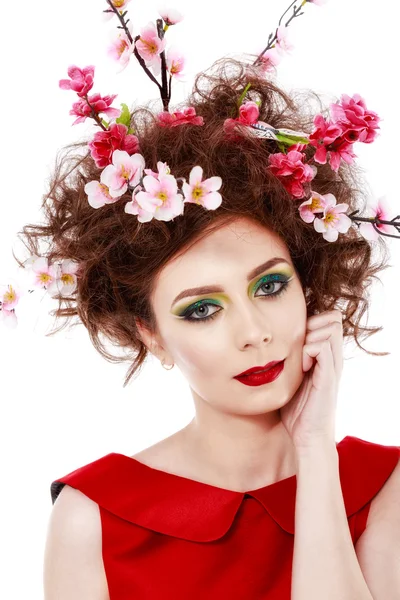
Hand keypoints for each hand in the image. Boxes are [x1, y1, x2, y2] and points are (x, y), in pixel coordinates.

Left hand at [279, 309, 343, 450]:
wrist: (307, 437)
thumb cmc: (297, 411)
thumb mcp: (291, 378)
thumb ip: (289, 360)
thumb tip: (266, 345)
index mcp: (325, 357)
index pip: (328, 319)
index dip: (312, 320)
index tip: (296, 339)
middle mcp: (333, 358)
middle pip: (333, 318)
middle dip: (313, 323)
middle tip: (299, 343)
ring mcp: (333, 367)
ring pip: (331, 327)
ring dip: (312, 335)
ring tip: (301, 356)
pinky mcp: (329, 378)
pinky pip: (324, 348)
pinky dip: (310, 350)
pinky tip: (302, 366)